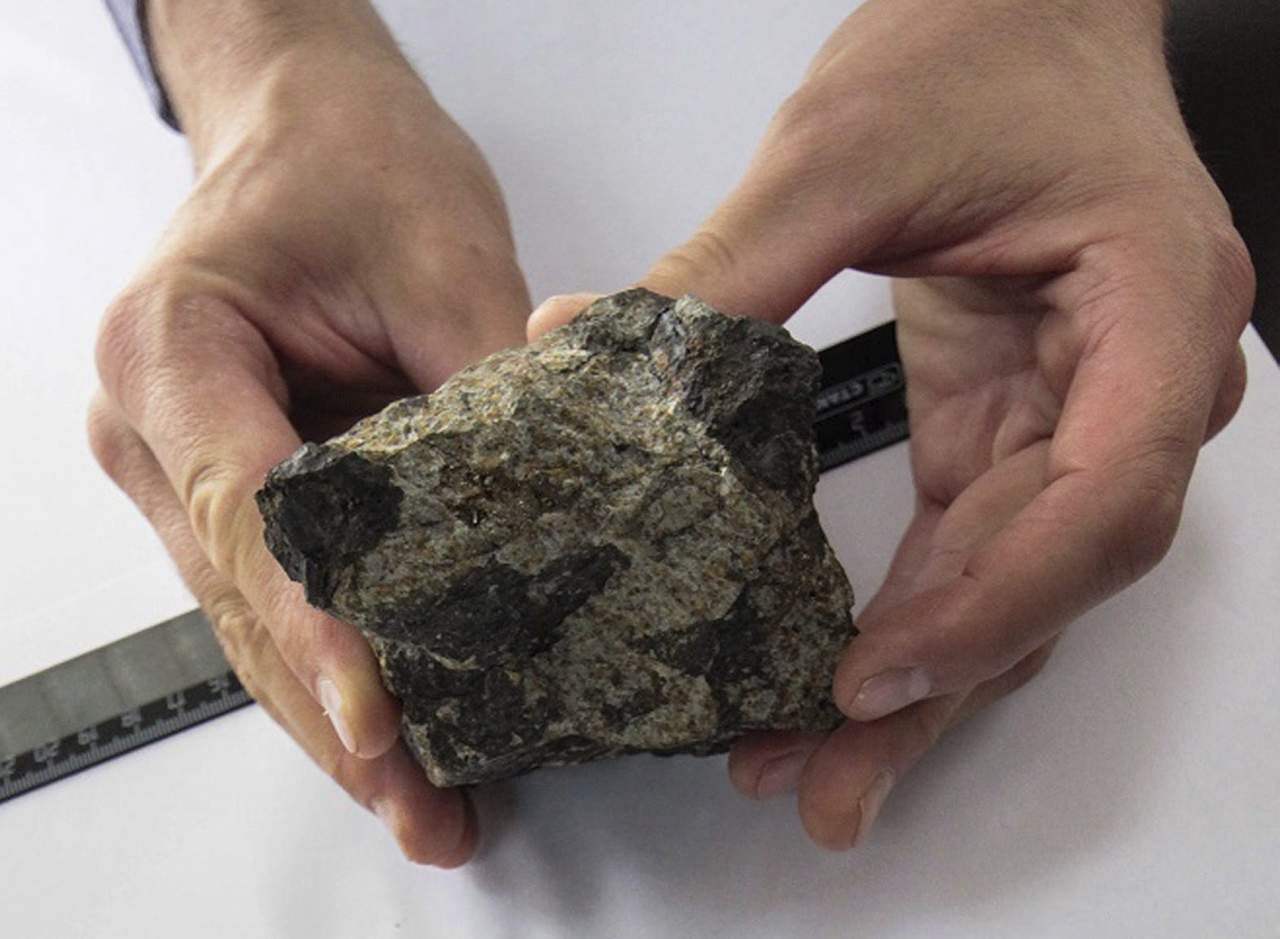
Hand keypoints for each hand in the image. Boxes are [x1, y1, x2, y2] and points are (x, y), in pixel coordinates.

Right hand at [89, 0, 528, 864]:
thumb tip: (548, 528)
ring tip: (422, 802)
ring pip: (257, 616)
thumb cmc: (352, 161)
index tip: (380, 710)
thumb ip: (482, 399)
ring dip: (337, 711)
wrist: (310, 127)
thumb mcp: (442, 258)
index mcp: (174, 348)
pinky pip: (285, 588)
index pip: (247, 514)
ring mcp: (186, 462)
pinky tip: (401, 726)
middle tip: (419, 801)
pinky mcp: (241, 478)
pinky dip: (342, 657)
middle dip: (335, 712)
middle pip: (243, 597)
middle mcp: (157, 423)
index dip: (316, 625)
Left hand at [530, 0, 1252, 848]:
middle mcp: (1137, 382)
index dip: (995, 601)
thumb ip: (733, 262)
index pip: (1101, 494)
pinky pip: (972, 540)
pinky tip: (830, 672)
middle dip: (939, 685)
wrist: (1018, 11)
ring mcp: (1078, 410)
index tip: (871, 671)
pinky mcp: (1009, 418)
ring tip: (813, 765)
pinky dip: (908, 613)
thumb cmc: (976, 48)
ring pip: (1015, 579)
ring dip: (920, 678)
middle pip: (1054, 573)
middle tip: (826, 783)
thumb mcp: (844, 149)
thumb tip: (590, 344)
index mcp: (1150, 307)